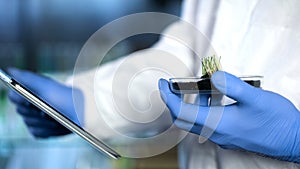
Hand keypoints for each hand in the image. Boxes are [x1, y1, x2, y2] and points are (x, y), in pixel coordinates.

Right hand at [8, 68, 83, 137]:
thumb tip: (10, 70)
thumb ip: (27, 78)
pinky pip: (37, 133)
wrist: (84, 111)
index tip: (31, 101)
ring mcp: (37, 119)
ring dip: (44, 121)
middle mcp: (32, 105)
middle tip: (47, 110)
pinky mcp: (43, 131)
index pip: (14, 97)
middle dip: (35, 111)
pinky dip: (48, 130)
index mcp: (32, 92)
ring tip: (57, 117)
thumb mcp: (46, 85)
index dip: (21, 100)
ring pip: (29, 123)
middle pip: (21, 111)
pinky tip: (58, 125)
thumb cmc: (66, 95)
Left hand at [159, 71, 299, 162]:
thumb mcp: (256, 98)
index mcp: (217, 124)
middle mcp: (215, 132)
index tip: (162, 84)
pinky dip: (203, 107)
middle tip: (169, 86)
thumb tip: (213, 76)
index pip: (181, 112)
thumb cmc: (278, 122)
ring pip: (195, 120)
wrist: (294, 141)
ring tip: (192, 86)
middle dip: (173, 101)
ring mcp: (222, 136)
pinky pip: (207, 121)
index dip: (168, 97)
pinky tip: (214, 95)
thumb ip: (232, 86)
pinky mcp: (229, 134)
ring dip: (189, 103)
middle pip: (183, 119)